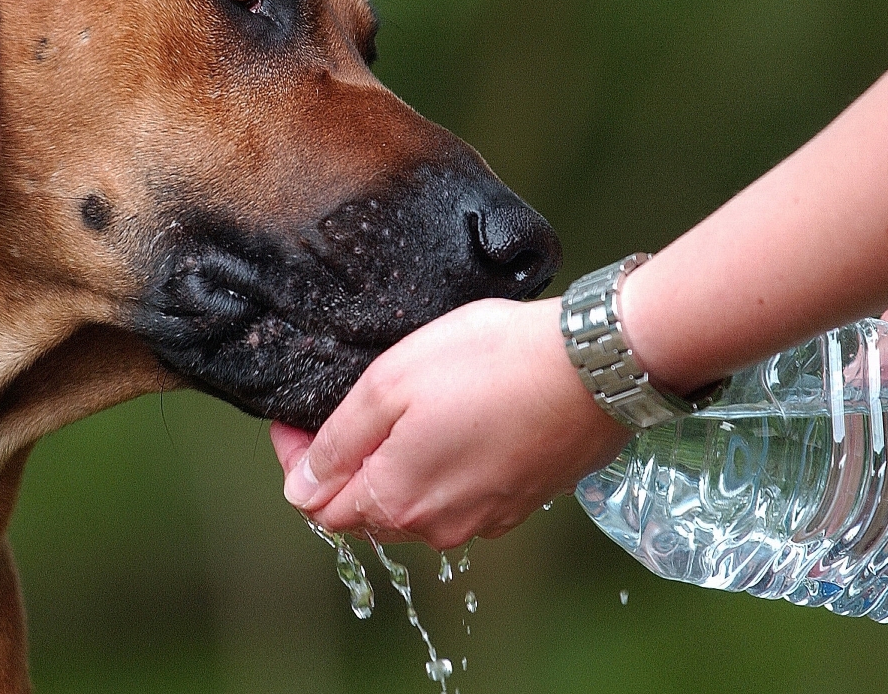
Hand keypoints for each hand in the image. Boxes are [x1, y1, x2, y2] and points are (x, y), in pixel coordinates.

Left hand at [270, 296, 631, 548]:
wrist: (592, 367)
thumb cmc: (489, 362)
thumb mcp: (390, 382)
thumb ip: (339, 441)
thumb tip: (300, 487)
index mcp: (396, 500)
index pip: (318, 507)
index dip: (296, 461)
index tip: (295, 418)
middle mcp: (437, 526)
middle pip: (364, 512)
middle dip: (344, 467)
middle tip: (346, 407)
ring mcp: (483, 520)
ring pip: (413, 507)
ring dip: (394, 469)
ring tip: (404, 411)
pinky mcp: (518, 503)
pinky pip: (460, 498)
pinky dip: (443, 470)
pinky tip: (456, 424)